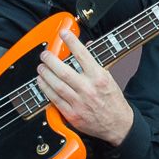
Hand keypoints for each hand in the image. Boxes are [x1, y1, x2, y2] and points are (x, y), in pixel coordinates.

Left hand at [36, 29, 133, 145]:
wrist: (118, 125)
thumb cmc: (113, 100)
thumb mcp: (109, 77)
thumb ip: (96, 61)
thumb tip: (87, 45)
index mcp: (99, 77)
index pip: (83, 55)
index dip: (71, 42)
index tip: (63, 33)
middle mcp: (88, 89)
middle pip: (63, 71)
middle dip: (50, 60)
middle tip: (45, 54)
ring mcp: (79, 102)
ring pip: (56, 85)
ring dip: (45, 74)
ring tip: (41, 67)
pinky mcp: (72, 114)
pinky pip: (54, 99)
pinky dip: (46, 89)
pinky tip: (42, 82)